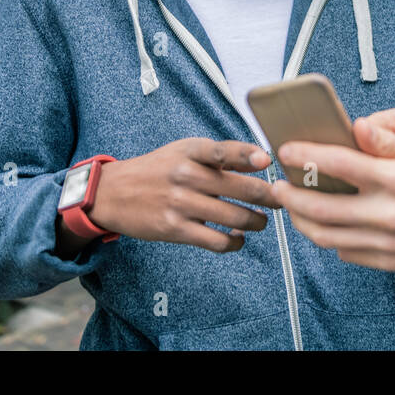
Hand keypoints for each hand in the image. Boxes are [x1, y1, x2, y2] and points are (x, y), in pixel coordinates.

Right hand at [90, 138, 277, 252]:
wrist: (113, 193)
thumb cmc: (157, 169)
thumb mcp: (182, 151)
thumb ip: (218, 155)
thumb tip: (261, 160)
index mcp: (190, 151)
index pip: (224, 151)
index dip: (248, 155)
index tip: (267, 160)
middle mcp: (186, 175)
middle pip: (239, 188)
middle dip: (268, 197)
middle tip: (281, 200)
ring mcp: (181, 204)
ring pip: (234, 217)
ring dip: (256, 222)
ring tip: (260, 221)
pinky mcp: (176, 229)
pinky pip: (216, 241)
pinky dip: (234, 243)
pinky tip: (238, 239)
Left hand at [269, 138, 394, 273]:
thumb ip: (387, 142)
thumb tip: (357, 128)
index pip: (340, 165)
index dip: (306, 157)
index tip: (286, 151)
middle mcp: (389, 214)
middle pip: (321, 208)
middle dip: (291, 197)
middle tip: (278, 187)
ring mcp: (387, 243)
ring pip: (327, 236)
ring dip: (302, 221)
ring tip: (293, 207)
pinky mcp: (388, 262)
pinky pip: (346, 252)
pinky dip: (329, 237)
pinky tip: (324, 224)